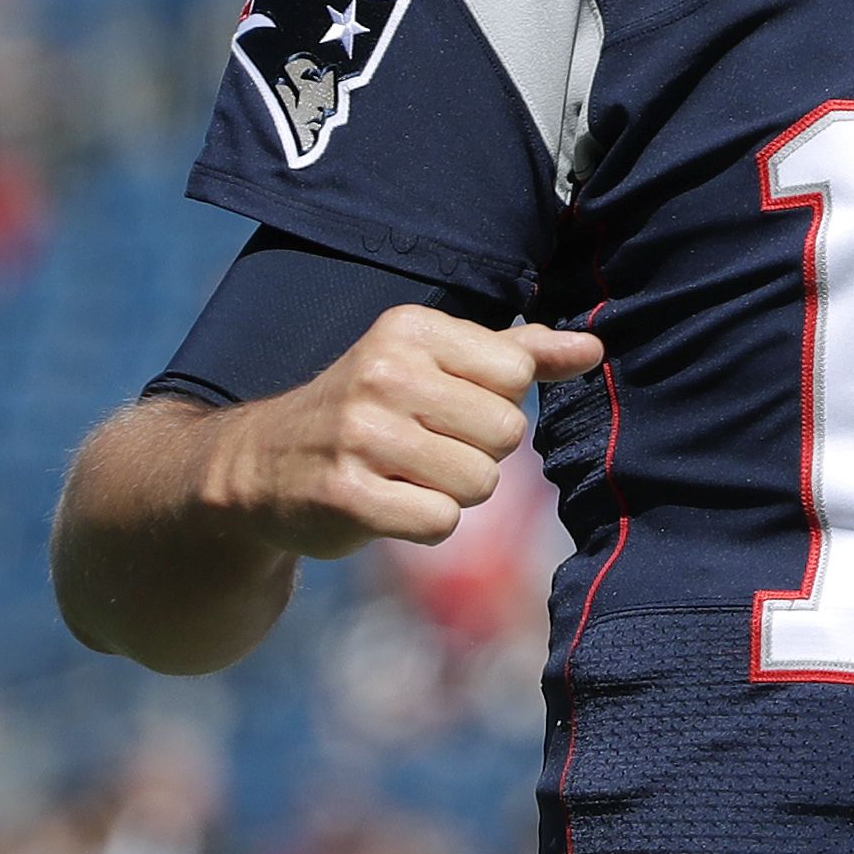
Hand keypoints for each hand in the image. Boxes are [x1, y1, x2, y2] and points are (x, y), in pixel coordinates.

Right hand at [200, 305, 604, 558]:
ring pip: (480, 482)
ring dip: (453, 492)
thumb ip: (519, 354)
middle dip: (478, 452)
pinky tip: (387, 504)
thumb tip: (594, 349)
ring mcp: (361, 435)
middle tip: (424, 448)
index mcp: (410, 329)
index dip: (494, 404)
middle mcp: (384, 373)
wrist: (259, 467)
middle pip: (506, 433)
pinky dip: (425, 524)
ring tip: (405, 476)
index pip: (517, 375)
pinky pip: (440, 522)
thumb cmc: (372, 410)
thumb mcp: (436, 364)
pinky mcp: (346, 496)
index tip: (445, 406)